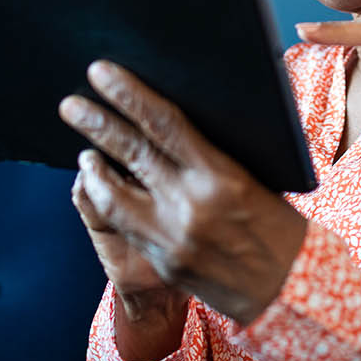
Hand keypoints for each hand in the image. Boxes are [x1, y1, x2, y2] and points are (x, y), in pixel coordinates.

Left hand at [59, 61, 309, 327]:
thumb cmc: (278, 224)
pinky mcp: (163, 261)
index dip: (129, 95)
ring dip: (94, 167)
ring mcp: (172, 237)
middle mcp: (191, 205)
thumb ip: (213, 155)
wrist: (289, 288)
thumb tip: (170, 123)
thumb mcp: (257, 178)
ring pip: (114, 194)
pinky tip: (101, 185)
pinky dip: (107, 199)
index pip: (164, 123)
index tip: (101, 73)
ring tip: (84, 150)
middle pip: (132, 153)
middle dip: (97, 124)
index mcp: (220, 176)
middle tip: (71, 104)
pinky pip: (123, 224)